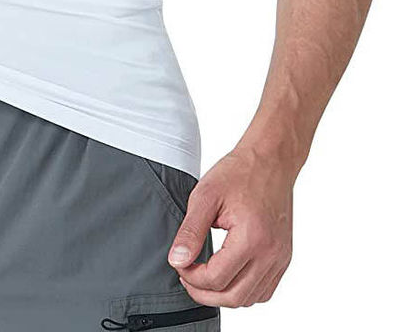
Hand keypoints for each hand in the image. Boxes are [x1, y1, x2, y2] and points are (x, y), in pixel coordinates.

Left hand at [168, 146, 293, 307]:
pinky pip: (264, 289)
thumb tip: (177, 260)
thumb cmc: (238, 173)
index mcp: (252, 239)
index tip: (178, 263)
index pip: (217, 278)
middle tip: (186, 277)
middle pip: (234, 297)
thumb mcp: (205, 196)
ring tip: (202, 277)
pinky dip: (243, 290)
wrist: (270, 161)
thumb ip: (190, 231)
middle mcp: (271, 254)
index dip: (191, 277)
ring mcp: (281, 258)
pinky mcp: (284, 257)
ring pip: (251, 299)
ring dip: (224, 295)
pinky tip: (226, 275)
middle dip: (204, 293)